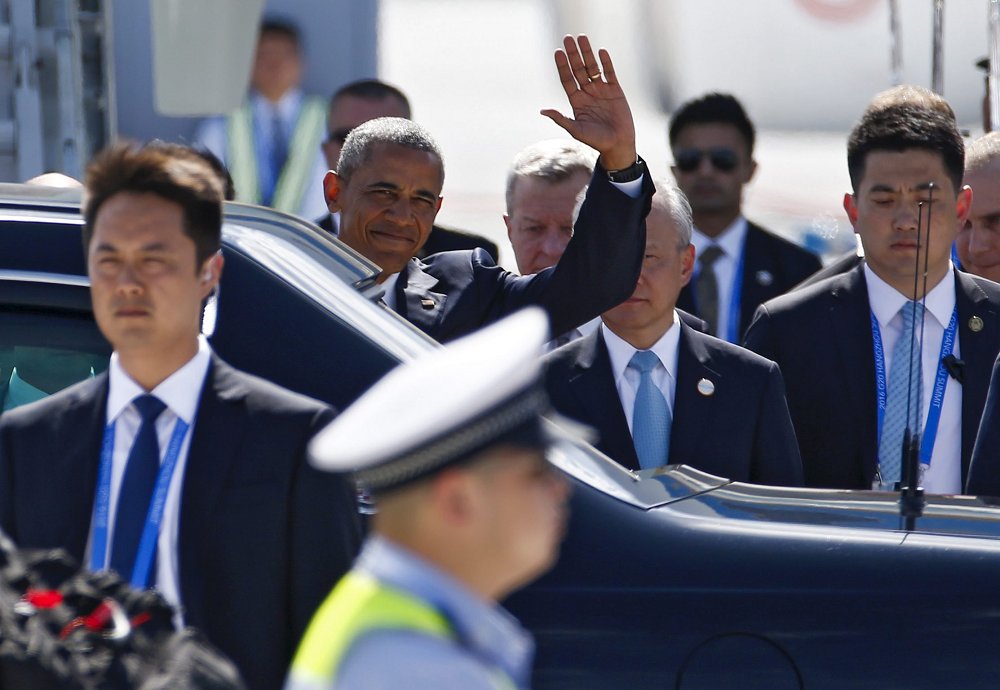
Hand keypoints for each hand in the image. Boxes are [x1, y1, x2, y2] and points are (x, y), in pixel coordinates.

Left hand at [540, 35, 636, 170]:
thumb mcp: (576, 130)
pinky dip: (606, 62)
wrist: (618, 144)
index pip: (567, 79)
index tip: (558, 52)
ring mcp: (601, 90)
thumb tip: (543, 110)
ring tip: (582, 37)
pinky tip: (601, 51)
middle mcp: (587, 92)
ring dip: (587, 53)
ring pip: (593, 67)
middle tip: (568, 38)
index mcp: (576, 101)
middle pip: (578, 69)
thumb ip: (561, 119)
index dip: (562, 66)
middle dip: (573, 54)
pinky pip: (610, 73)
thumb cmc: (596, 141)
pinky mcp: (615, 90)